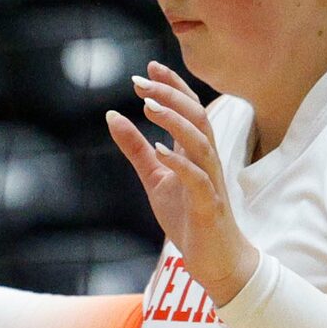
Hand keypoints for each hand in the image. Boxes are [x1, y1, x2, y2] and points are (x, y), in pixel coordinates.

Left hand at [107, 63, 255, 305]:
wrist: (214, 259)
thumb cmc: (188, 216)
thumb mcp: (155, 178)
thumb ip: (136, 149)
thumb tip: (112, 116)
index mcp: (194, 151)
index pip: (188, 110)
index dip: (171, 87)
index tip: (148, 69)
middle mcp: (207, 160)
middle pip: (196, 117)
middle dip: (171, 96)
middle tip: (141, 81)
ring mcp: (210, 180)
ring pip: (200, 141)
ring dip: (175, 122)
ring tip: (149, 107)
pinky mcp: (208, 204)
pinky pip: (197, 178)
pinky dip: (180, 163)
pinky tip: (160, 151)